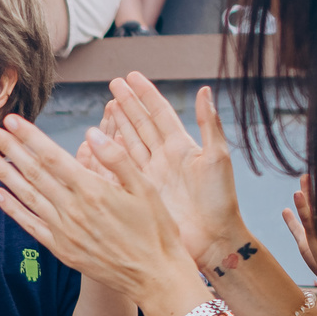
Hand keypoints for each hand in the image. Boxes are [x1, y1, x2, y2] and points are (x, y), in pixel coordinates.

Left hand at [0, 111, 187, 313]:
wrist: (154, 276)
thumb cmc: (156, 228)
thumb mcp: (146, 188)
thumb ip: (117, 158)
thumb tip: (91, 132)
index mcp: (93, 190)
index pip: (52, 156)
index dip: (29, 137)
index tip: (10, 120)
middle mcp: (73, 210)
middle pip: (33, 172)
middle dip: (7, 148)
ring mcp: (64, 231)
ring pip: (27, 196)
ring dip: (3, 174)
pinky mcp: (61, 248)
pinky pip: (30, 225)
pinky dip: (12, 209)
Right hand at [93, 76, 244, 264]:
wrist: (211, 239)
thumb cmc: (220, 200)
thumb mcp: (217, 158)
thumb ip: (209, 123)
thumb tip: (205, 90)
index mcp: (182, 147)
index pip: (160, 113)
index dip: (145, 94)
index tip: (131, 76)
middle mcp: (164, 159)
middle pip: (141, 124)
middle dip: (127, 104)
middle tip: (113, 84)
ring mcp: (150, 176)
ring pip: (128, 143)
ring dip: (116, 124)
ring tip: (105, 106)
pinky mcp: (140, 193)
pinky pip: (120, 168)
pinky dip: (108, 154)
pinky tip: (97, 141)